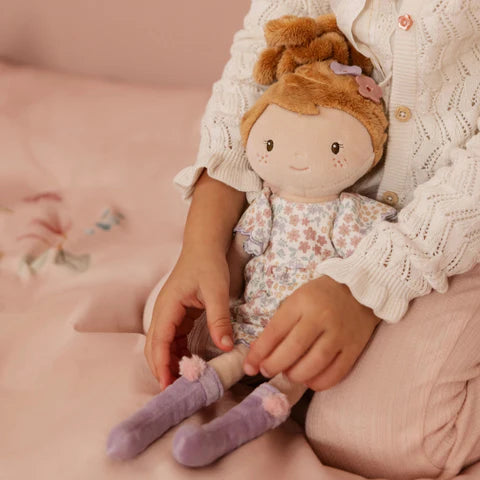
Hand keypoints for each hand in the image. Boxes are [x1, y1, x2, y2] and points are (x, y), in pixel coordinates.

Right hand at [144, 248, 233, 388]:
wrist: (204, 246)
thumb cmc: (208, 265)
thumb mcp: (216, 291)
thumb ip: (219, 319)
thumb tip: (226, 347)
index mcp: (168, 306)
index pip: (159, 341)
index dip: (161, 365)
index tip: (168, 385)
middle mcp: (163, 312)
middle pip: (155, 347)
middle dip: (161, 369)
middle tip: (174, 391)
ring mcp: (169, 313)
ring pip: (162, 344)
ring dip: (169, 363)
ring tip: (182, 382)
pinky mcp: (177, 314)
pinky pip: (173, 338)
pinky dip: (177, 353)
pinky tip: (189, 363)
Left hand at [243, 276, 380, 391]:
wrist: (360, 289)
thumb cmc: (320, 296)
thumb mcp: (296, 301)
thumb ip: (278, 326)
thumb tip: (258, 355)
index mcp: (302, 302)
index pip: (275, 330)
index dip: (259, 352)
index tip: (249, 366)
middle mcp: (321, 318)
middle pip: (294, 349)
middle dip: (275, 365)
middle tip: (267, 371)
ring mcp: (340, 334)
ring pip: (315, 363)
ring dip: (296, 375)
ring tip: (288, 374)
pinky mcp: (355, 347)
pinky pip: (336, 372)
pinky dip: (320, 382)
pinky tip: (309, 381)